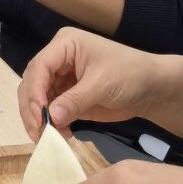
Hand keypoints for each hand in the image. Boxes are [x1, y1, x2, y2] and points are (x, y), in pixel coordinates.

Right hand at [19, 28, 170, 135]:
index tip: (39, 115)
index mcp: (65, 45)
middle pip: (32, 83)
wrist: (151, 88)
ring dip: (39, 119)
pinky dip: (51, 124)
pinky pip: (50, 111)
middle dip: (32, 108)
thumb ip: (75, 100)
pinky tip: (61, 135)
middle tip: (39, 131)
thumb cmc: (130, 74)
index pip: (39, 66)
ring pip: (37, 100)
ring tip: (49, 138)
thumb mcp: (102, 84)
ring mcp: (60, 79)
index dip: (35, 91)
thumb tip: (50, 117)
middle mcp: (58, 60)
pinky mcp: (66, 97)